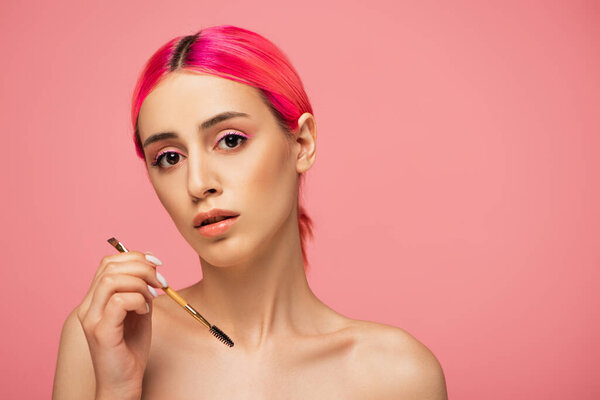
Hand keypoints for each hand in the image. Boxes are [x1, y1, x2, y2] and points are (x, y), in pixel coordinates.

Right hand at [76, 251, 163, 399]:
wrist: (123, 383)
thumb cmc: (131, 349)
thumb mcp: (139, 312)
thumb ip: (140, 290)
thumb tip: (152, 268)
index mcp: (95, 300)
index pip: (107, 264)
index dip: (134, 257)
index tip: (157, 264)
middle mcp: (88, 307)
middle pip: (109, 267)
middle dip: (141, 267)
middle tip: (160, 280)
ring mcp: (92, 319)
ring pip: (112, 280)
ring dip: (140, 283)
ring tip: (151, 298)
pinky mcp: (101, 332)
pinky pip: (119, 301)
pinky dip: (138, 300)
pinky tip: (145, 311)